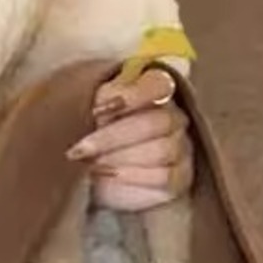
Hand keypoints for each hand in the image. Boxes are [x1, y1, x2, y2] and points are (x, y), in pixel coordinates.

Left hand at [67, 67, 193, 212]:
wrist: (99, 178)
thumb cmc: (96, 137)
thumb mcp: (92, 114)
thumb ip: (101, 102)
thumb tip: (103, 105)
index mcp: (154, 92)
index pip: (158, 84)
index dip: (132, 95)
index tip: (98, 110)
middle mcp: (174, 117)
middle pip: (156, 122)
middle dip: (112, 137)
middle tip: (81, 149)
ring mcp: (181, 147)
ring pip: (161, 150)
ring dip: (121, 157)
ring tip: (93, 164)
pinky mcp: (180, 176)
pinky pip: (165, 175)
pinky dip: (133, 176)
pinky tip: (110, 176)